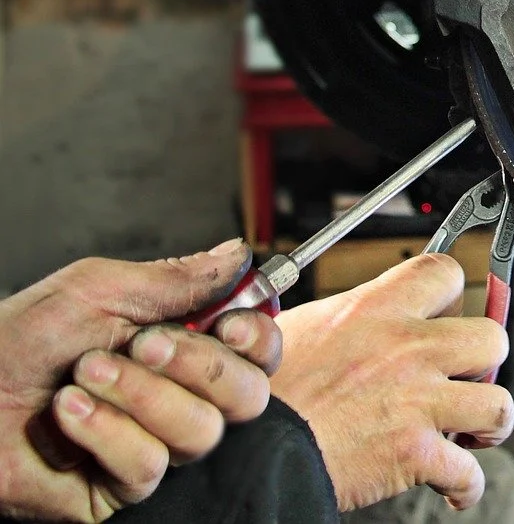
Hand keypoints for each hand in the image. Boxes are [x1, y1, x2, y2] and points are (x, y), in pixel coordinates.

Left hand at [0, 240, 283, 521]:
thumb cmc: (15, 339)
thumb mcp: (99, 290)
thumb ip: (176, 278)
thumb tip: (239, 255)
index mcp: (184, 345)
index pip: (259, 351)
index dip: (259, 339)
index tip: (229, 325)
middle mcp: (179, 396)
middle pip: (247, 395)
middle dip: (198, 366)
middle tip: (143, 343)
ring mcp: (155, 444)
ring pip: (201, 431)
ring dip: (139, 396)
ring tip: (83, 374)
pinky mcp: (123, 487)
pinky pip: (150, 465)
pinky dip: (106, 432)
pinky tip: (68, 414)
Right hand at [270, 254, 512, 511]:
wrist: (252, 448)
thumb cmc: (266, 392)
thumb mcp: (300, 327)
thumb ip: (346, 316)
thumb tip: (361, 315)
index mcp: (377, 308)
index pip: (444, 272)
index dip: (452, 293)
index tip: (448, 312)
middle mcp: (406, 348)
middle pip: (492, 338)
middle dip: (486, 361)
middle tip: (467, 376)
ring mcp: (417, 401)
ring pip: (498, 404)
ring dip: (489, 422)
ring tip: (472, 429)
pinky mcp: (415, 453)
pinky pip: (470, 472)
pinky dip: (466, 485)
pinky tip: (453, 484)